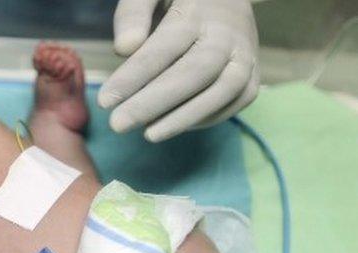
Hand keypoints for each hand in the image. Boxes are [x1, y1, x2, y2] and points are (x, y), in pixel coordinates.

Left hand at [101, 0, 258, 141]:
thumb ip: (134, 12)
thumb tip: (124, 48)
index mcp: (198, 10)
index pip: (165, 47)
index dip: (134, 76)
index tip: (105, 102)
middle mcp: (228, 33)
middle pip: (195, 72)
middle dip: (155, 103)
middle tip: (118, 125)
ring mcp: (246, 53)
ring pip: (223, 90)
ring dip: (184, 117)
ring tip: (147, 134)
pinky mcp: (252, 72)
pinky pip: (237, 100)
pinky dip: (206, 117)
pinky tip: (172, 126)